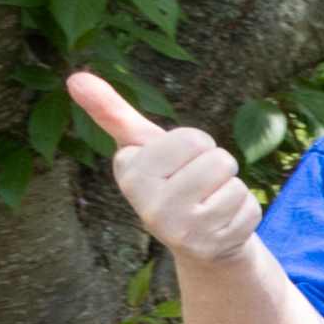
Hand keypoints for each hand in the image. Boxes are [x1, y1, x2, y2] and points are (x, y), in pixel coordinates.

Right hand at [69, 69, 263, 266]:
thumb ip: (111, 111)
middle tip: (198, 182)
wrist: (198, 239)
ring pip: (234, 183)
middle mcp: (149, 206)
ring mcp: (181, 230)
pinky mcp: (213, 247)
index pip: (191, 139)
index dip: (195, 144)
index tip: (178, 162)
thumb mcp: (141, 145)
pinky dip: (244, 210)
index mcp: (130, 173)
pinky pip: (249, 207)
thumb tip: (74, 77)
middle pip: (217, 159)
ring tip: (209, 202)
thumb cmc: (169, 180)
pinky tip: (222, 223)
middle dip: (216, 163)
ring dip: (231, 187)